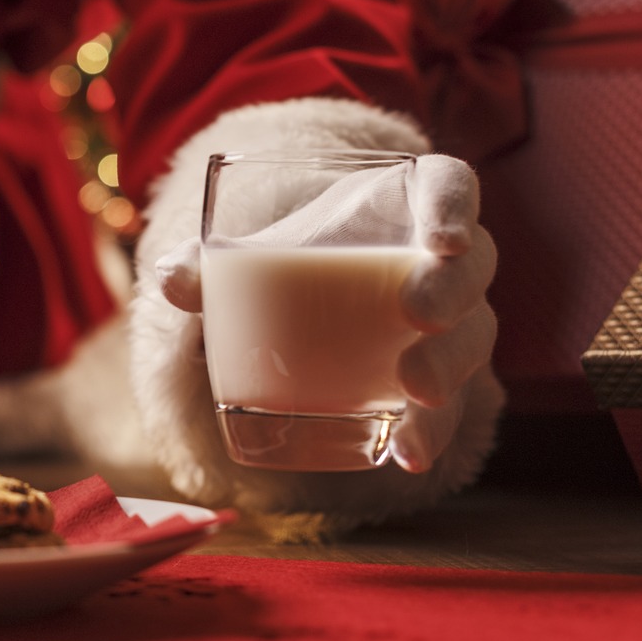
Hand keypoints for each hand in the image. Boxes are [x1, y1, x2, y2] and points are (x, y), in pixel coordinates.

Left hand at [155, 154, 497, 472]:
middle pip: (470, 267)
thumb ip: (210, 265)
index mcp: (406, 207)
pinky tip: (408, 454)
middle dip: (451, 290)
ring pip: (472, 337)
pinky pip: (452, 406)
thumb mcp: (255, 257)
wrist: (304, 309)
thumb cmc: (291, 263)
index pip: (449, 187)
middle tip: (416, 312)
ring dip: (451, 364)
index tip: (441, 235)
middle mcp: (443, 263)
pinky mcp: (440, 380)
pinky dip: (433, 431)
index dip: (453, 205)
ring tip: (415, 389)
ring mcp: (451, 324)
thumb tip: (169, 278)